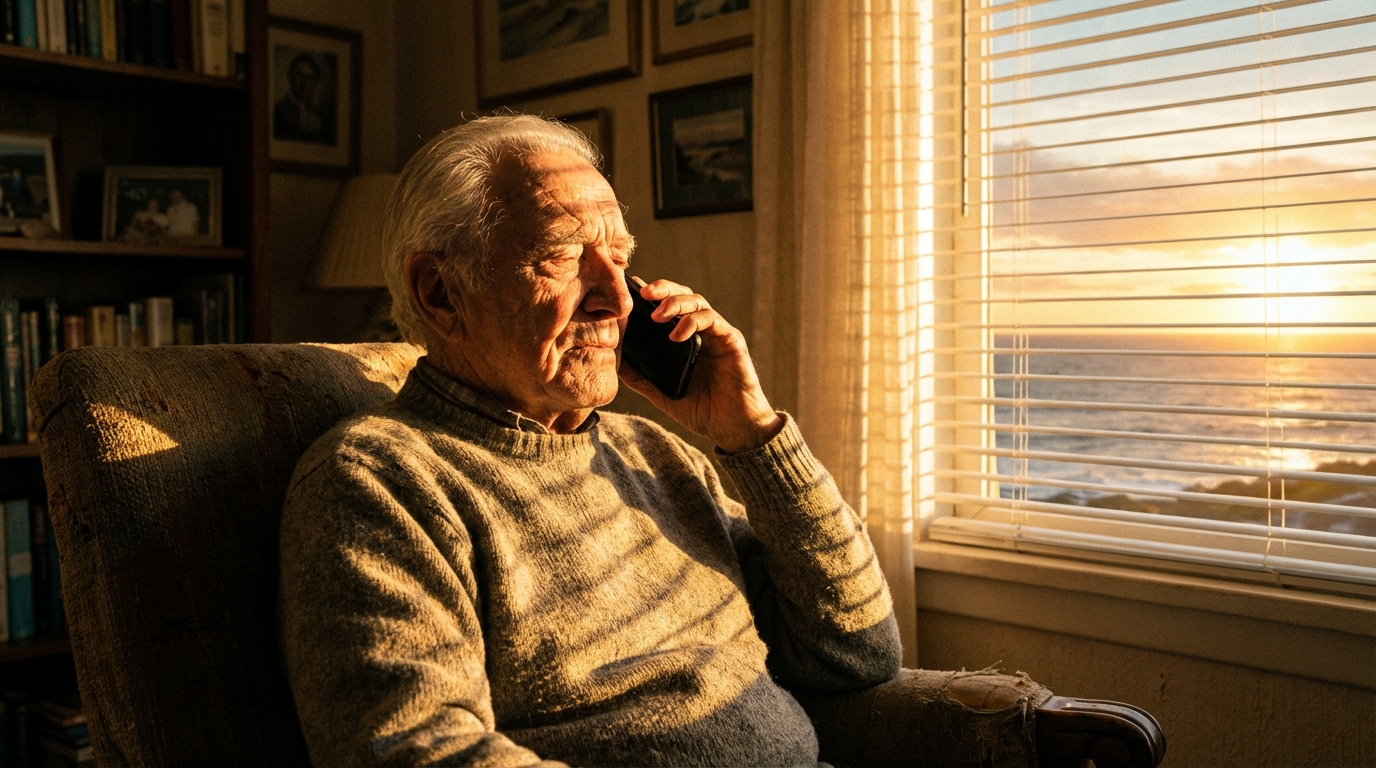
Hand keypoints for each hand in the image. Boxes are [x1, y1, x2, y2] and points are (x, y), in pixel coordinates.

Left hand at [618, 278, 784, 452]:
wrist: (732, 428)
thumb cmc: (701, 409)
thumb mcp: (660, 392)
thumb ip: (639, 375)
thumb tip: (613, 357)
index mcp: (683, 338)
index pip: (665, 306)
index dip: (648, 294)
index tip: (629, 288)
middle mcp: (700, 330)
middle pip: (681, 295)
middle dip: (662, 289)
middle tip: (642, 292)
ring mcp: (716, 333)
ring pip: (696, 301)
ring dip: (675, 303)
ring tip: (656, 316)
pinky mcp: (731, 339)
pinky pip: (712, 320)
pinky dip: (692, 322)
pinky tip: (676, 336)